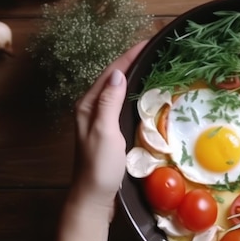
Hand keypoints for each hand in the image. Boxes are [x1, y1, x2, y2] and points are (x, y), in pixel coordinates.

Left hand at [68, 40, 147, 221]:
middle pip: (111, 79)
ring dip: (131, 76)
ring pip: (115, 91)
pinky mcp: (107, 131)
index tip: (146, 43)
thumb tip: (117, 74)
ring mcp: (98, 121)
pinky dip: (131, 94)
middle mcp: (91, 109)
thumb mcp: (104, 132)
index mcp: (88, 106)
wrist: (93, 197)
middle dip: (130, 62)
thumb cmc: (99, 167)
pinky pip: (120, 104)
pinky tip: (142, 94)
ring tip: (149, 65)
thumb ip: (109, 102)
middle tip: (152, 50)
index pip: (110, 74)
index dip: (128, 57)